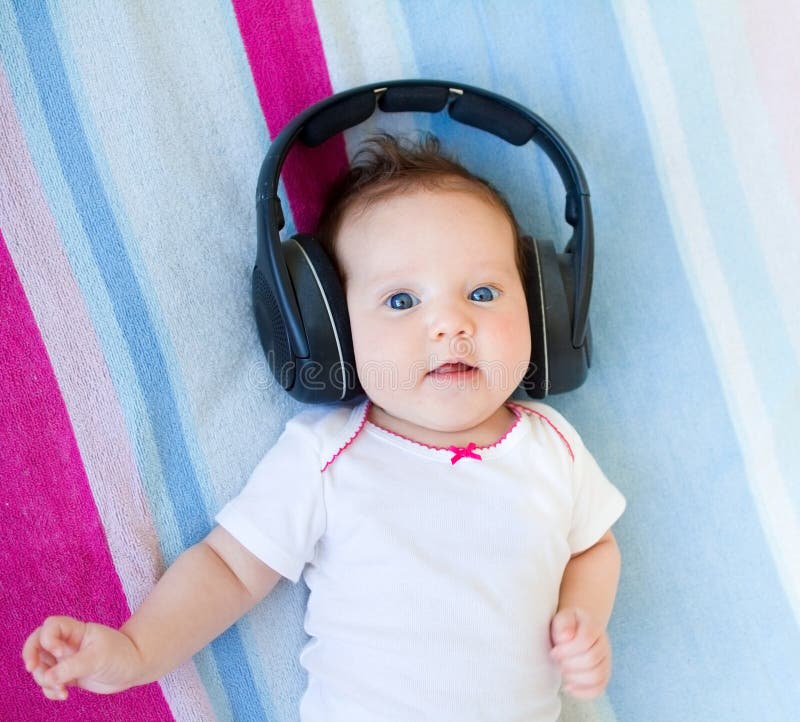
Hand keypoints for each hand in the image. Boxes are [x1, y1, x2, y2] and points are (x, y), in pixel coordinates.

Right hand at [22, 616, 142, 700]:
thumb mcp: (98, 659)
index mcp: (77, 630)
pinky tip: (63, 695)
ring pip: (42, 666)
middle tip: (32, 668)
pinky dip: (50, 690)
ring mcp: (67, 660)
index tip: (59, 652)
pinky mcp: (69, 675)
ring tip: (62, 689)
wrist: (136, 668)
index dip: (47, 638)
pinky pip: (50, 682)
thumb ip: (72, 667)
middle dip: (30, 655)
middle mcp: (68, 643)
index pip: (51, 626)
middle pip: (37, 643)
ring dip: (44, 679)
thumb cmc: (122, 655)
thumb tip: (47, 678)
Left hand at [549, 607, 610, 699]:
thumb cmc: (567, 624)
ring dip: (575, 678)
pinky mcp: (603, 676)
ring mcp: (605, 661)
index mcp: (594, 627)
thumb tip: (565, 637)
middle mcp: (604, 645)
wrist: (578, 627)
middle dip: (570, 663)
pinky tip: (568, 687)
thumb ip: (563, 623)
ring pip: (597, 676)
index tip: (553, 652)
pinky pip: (598, 689)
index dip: (568, 649)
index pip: (586, 640)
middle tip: (557, 661)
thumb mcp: (562, 617)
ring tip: (562, 672)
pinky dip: (583, 692)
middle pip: (591, 660)